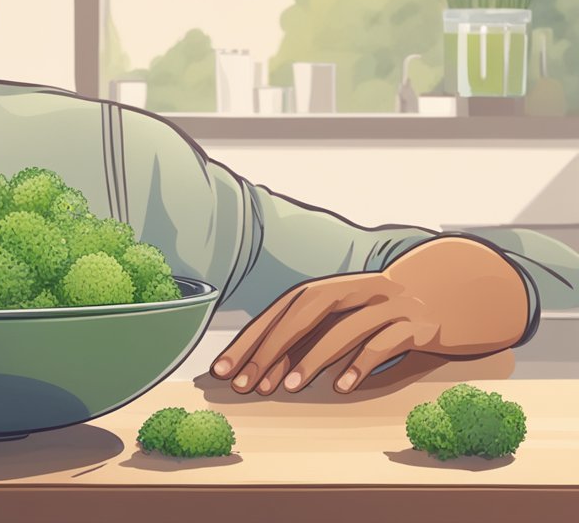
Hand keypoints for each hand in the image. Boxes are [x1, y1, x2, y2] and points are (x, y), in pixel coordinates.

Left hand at [210, 236, 528, 394]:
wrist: (453, 297)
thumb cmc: (383, 317)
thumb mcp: (345, 321)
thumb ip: (309, 338)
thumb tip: (258, 372)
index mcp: (334, 286)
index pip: (282, 308)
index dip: (251, 336)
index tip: (223, 369)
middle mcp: (358, 288)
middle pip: (308, 309)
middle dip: (273, 346)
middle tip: (249, 384)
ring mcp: (390, 304)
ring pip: (346, 326)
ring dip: (314, 357)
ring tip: (289, 388)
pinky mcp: (419, 325)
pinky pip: (387, 343)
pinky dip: (362, 364)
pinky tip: (342, 386)